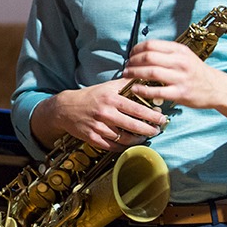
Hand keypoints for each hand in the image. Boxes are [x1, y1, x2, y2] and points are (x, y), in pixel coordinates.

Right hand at [31, 78, 165, 150]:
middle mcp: (105, 113)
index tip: (161, 118)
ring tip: (145, 137)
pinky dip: (123, 146)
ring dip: (138, 139)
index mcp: (111, 99)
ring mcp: (98, 127)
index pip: (137, 109)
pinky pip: (112, 146)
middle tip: (157, 130)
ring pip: (124, 138)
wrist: (65, 108)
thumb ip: (126, 84)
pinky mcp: (92, 138)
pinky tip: (130, 143)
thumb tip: (145, 79)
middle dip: (149, 130)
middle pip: (133, 126)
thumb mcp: (107, 86)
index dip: (152, 116)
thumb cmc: (90, 96)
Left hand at [123, 40, 225, 109]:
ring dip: (134, 73)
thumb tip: (142, 51)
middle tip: (126, 67)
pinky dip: (142, 89)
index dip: (136, 50)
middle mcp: (180, 62)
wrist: (217, 88)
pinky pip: (156, 91)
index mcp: (179, 50)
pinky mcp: (180, 93)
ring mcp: (180, 78)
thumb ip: (166, 52)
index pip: (151, 45)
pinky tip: (134, 88)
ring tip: (126, 76)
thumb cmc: (195, 71)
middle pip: (148, 57)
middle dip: (132, 62)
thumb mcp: (184, 56)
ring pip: (150, 72)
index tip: (130, 55)